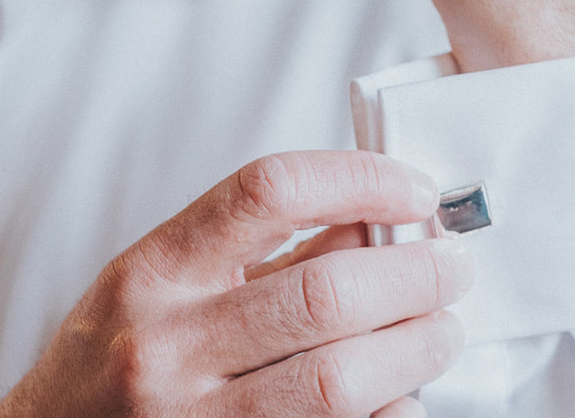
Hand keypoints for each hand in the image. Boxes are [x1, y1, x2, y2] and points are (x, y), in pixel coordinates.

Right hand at [0, 151, 471, 417]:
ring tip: (445, 325)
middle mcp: (166, 344)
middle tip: (453, 264)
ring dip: (414, 348)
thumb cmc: (120, 348)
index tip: (414, 189)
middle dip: (412, 275)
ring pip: (336, 382)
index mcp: (155, 268)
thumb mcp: (170, 276)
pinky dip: (385, 413)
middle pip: (323, 294)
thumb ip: (270, 248)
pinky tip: (403, 391)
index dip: (358, 179)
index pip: (270, 190)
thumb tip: (378, 219)